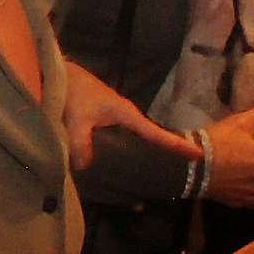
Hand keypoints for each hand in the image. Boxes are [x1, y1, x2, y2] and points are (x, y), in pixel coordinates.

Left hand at [63, 60, 201, 169]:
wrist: (57, 74)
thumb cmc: (73, 92)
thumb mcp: (77, 119)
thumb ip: (81, 143)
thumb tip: (85, 167)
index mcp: (126, 114)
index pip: (156, 133)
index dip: (175, 145)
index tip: (197, 154)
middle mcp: (125, 117)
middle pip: (149, 139)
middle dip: (164, 153)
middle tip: (179, 172)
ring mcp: (114, 119)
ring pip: (133, 141)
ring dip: (141, 154)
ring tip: (149, 178)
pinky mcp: (103, 121)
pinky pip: (118, 140)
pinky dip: (121, 152)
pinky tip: (118, 166)